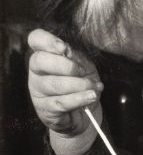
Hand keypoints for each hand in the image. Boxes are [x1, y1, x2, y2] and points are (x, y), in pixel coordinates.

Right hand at [28, 28, 102, 142]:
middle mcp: (36, 72)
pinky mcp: (45, 109)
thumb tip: (70, 52)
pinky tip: (91, 96)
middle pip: (39, 60)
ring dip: (79, 85)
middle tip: (83, 72)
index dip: (47, 40)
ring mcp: (37, 91)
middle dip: (66, 66)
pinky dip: (80, 99)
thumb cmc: (82, 86)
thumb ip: (77, 57)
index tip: (64, 47)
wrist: (84, 115)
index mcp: (45, 55)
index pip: (36, 39)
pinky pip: (61, 102)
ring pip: (54, 84)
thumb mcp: (84, 67)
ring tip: (94, 88)